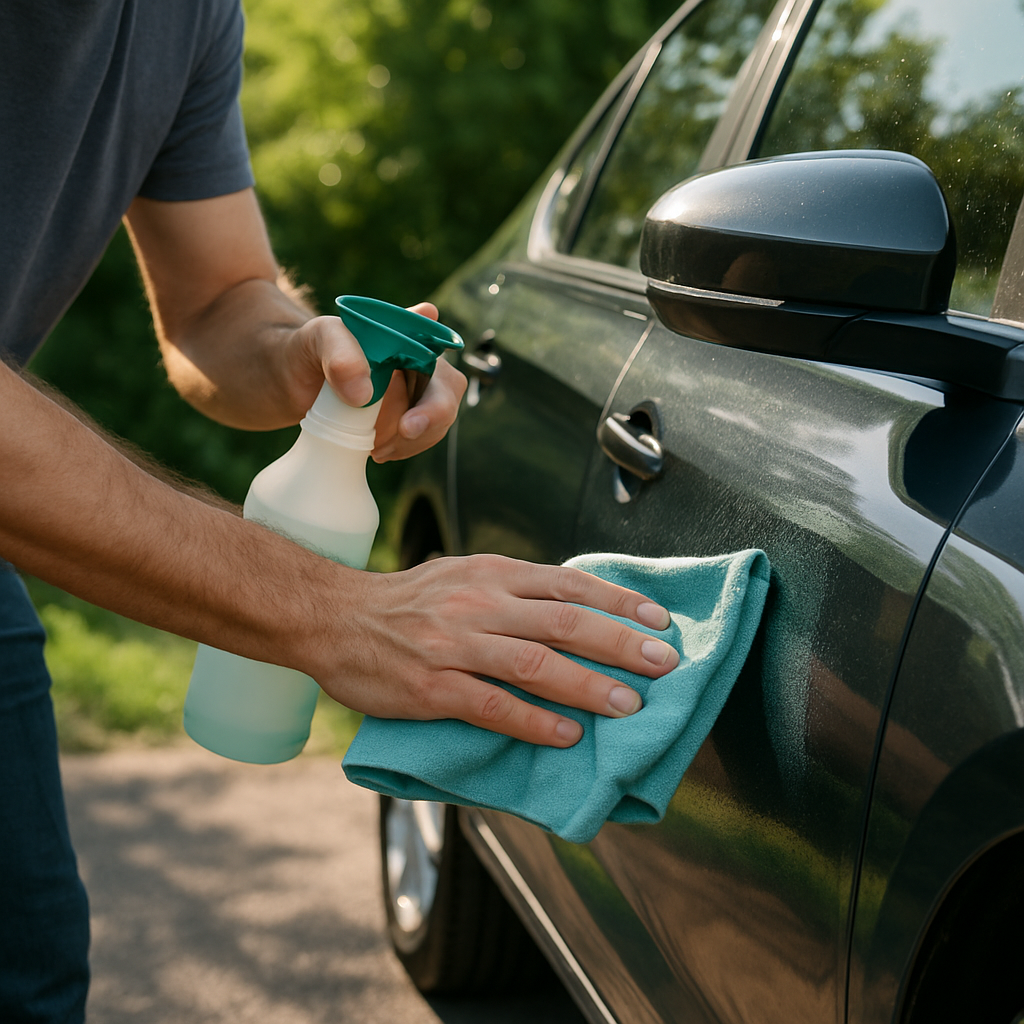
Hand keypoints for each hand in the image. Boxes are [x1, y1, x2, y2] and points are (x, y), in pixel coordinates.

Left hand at [282, 301, 465, 460]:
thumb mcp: (317, 338)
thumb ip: (340, 354)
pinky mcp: (402, 420)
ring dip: (413, 439)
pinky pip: (418, 439)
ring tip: (376, 446)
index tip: (416, 405)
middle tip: (405, 432)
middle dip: (433, 415)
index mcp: (404, 335)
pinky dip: (402, 448)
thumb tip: (364, 395)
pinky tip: (375, 452)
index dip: (438, 369)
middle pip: (447, 390)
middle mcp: (416, 363)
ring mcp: (412, 394)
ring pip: (436, 420)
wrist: (287, 381)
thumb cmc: (305, 349)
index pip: (439, 349)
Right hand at [310, 554, 678, 746]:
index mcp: (490, 574)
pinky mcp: (432, 687)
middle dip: (619, 642)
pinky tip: (568, 735)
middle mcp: (478, 604)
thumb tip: (575, 607)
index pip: (567, 584)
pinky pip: (492, 706)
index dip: (617, 602)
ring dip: (588, 685)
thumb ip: (514, 589)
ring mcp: (454, 646)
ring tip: (629, 704)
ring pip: (535, 664)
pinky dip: (534, 722)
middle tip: (663, 663)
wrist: (335, 618)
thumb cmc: (407, 602)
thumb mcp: (463, 576)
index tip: (657, 620)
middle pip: (563, 622)